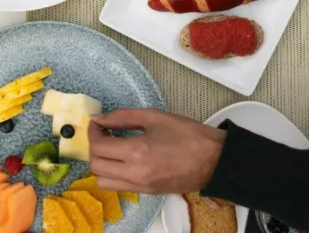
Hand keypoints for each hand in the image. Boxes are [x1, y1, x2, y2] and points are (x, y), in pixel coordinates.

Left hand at [88, 108, 225, 194]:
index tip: (98, 122)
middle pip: (96, 166)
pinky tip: (122, 158)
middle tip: (104, 132)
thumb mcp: (154, 116)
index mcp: (137, 152)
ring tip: (112, 147)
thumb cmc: (188, 135)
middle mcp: (135, 174)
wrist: (216, 161)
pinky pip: (118, 186)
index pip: (99, 147)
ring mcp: (140, 187)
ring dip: (101, 163)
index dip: (93, 132)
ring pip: (103, 181)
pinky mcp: (147, 193)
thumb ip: (122, 116)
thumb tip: (99, 119)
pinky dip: (113, 173)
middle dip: (94, 147)